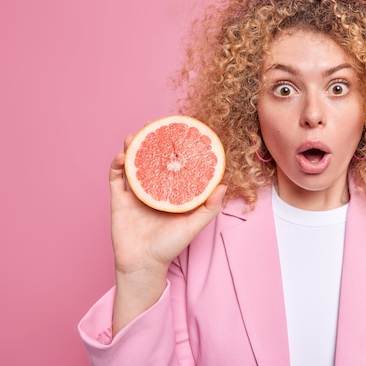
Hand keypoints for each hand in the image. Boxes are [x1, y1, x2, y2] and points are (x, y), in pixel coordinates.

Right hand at [109, 134, 225, 333]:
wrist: (144, 265)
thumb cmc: (170, 247)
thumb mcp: (194, 225)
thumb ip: (210, 207)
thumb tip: (224, 185)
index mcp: (170, 193)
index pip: (173, 166)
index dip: (175, 149)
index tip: (178, 132)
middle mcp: (153, 190)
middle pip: (151, 160)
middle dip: (151, 142)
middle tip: (153, 125)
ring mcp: (135, 194)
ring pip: (132, 165)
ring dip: (132, 148)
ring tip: (135, 135)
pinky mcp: (118, 200)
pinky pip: (116, 179)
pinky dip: (117, 165)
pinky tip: (122, 156)